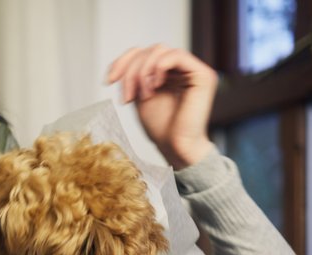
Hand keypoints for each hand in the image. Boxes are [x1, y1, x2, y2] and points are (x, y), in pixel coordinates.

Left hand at [107, 44, 217, 169]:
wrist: (175, 147)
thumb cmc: (160, 128)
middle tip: (126, 97)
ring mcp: (192, 70)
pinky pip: (177, 55)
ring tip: (142, 96)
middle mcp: (180, 68)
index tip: (108, 81)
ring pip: (160, 50)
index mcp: (166, 72)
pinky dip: (158, 68)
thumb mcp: (138, 96)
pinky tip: (155, 87)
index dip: (122, 61)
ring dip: (142, 72)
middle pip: (149, 50)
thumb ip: (134, 77)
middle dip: (131, 71)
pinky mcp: (202, 75)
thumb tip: (122, 62)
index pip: (142, 52)